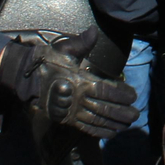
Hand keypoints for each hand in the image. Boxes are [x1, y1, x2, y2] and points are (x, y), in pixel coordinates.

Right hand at [0, 41, 138, 139]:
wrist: (28, 79)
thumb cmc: (49, 62)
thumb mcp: (64, 49)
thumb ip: (81, 42)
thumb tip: (93, 31)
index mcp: (80, 81)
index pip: (106, 90)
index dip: (121, 94)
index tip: (133, 95)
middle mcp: (77, 98)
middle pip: (104, 109)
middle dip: (122, 113)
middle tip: (136, 115)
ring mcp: (72, 111)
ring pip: (97, 121)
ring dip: (114, 124)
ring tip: (127, 125)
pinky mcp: (67, 119)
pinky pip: (86, 129)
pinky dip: (100, 132)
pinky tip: (112, 133)